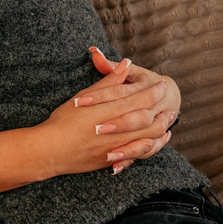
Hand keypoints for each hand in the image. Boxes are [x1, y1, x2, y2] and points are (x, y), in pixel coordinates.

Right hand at [25, 60, 173, 179]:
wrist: (51, 149)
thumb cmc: (63, 120)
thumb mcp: (84, 96)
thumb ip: (108, 81)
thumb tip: (124, 64)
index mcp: (108, 110)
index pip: (138, 98)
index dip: (153, 91)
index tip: (162, 85)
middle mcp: (116, 129)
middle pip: (147, 119)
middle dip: (161, 113)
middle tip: (172, 107)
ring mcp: (116, 146)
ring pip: (147, 138)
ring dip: (160, 131)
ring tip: (169, 124)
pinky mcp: (113, 160)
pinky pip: (139, 155)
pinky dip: (151, 148)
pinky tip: (156, 142)